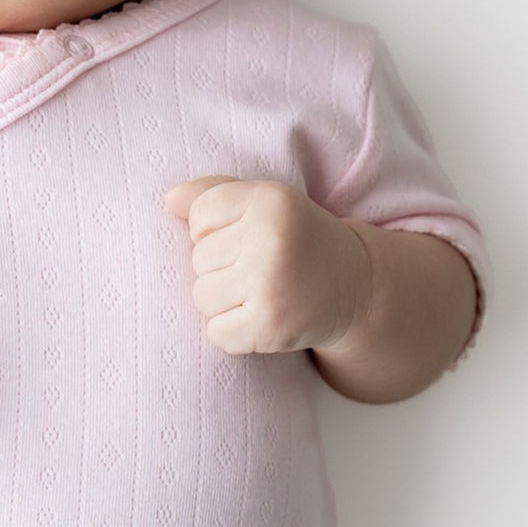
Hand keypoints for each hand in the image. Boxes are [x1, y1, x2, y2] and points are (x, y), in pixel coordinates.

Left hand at [161, 174, 372, 356]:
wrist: (358, 287)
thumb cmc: (299, 239)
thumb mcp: (266, 203)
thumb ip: (215, 193)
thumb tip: (169, 200)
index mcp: (270, 199)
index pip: (199, 216)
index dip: (216, 231)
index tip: (249, 237)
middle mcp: (271, 237)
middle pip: (198, 259)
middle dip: (222, 268)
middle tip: (263, 270)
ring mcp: (270, 283)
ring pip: (202, 297)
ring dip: (224, 302)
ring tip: (261, 293)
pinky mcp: (270, 325)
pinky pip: (217, 333)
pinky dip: (234, 333)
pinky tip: (262, 319)